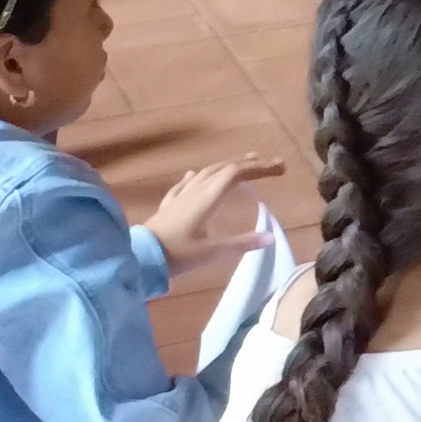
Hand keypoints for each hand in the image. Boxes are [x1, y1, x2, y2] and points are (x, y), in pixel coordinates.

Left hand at [141, 156, 288, 274]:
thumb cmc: (177, 254)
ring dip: (226, 166)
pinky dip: (197, 176)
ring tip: (241, 164)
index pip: (237, 174)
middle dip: (248, 163)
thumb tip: (271, 238)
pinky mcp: (169, 206)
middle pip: (223, 168)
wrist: (139, 258)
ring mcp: (180, 197)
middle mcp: (195, 191)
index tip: (281, 168)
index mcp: (208, 198)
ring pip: (206, 173)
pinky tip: (194, 175)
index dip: (260, 168)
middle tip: (269, 163)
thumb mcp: (212, 252)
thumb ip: (242, 244)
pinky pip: (185, 184)